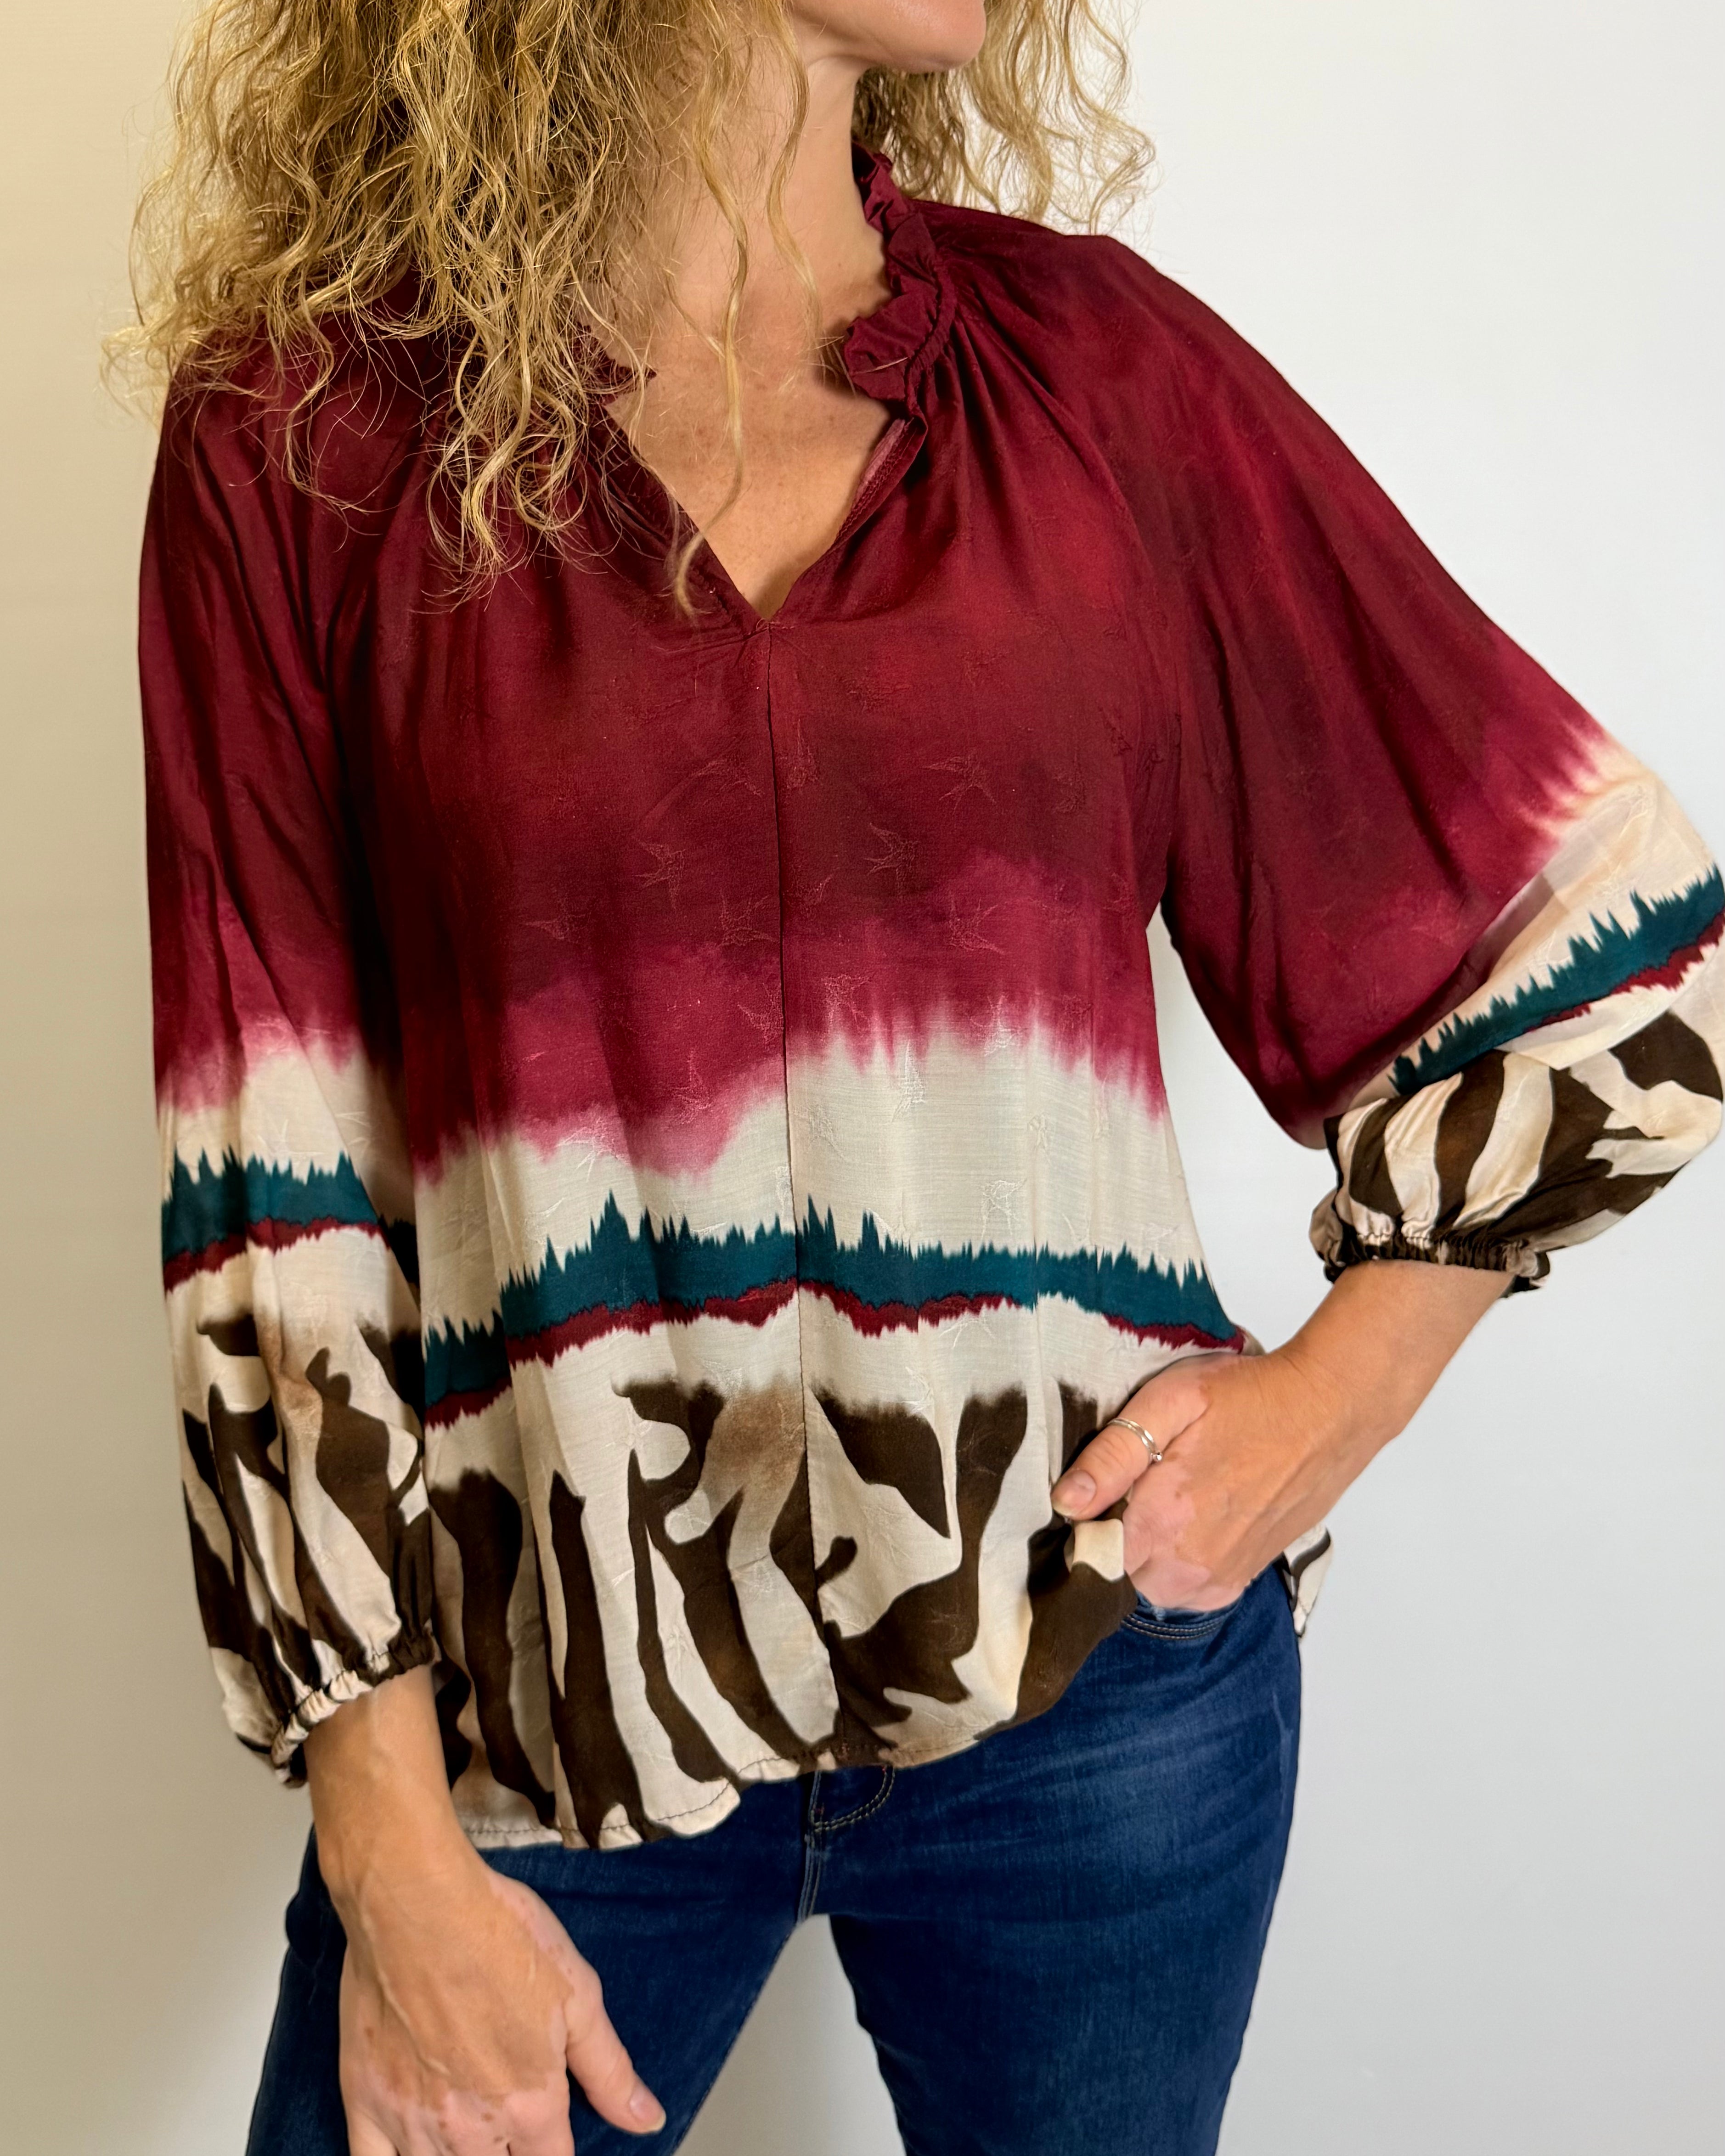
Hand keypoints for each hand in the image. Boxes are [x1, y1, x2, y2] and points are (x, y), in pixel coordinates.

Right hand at [304, 1666, 663, 2155]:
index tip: (551, 2133)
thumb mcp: (577, 1994)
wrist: (417, 1900)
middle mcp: (470, 2127)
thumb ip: (610, 2069)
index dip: (557, 2150)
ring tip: (469, 2129)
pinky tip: (410, 2148)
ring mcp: (410, 2120)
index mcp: (529, 2103)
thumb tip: (648, 2121)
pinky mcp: (363, 2101)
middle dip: (509, 2151)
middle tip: (508, 2117)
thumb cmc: (497, 1933)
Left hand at [1050, 1259, 1511, 1609]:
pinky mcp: (1244, 1576)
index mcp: (1163, 1518)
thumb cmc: (1250, 1396)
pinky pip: (1190, 1591)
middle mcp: (1190, 1562)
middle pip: (1117, 1573)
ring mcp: (1221, 1575)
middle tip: (1132, 1487)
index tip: (1090, 1494)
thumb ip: (1113, 1456)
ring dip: (1146, 1553)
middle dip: (1112, 1538)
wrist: (1331, 1410)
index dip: (1081, 1523)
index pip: (1088, 1554)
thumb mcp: (1170, 1401)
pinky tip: (1191, 1520)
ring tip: (1163, 1498)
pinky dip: (1180, 1565)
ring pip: (1153, 1585)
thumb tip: (1066, 1502)